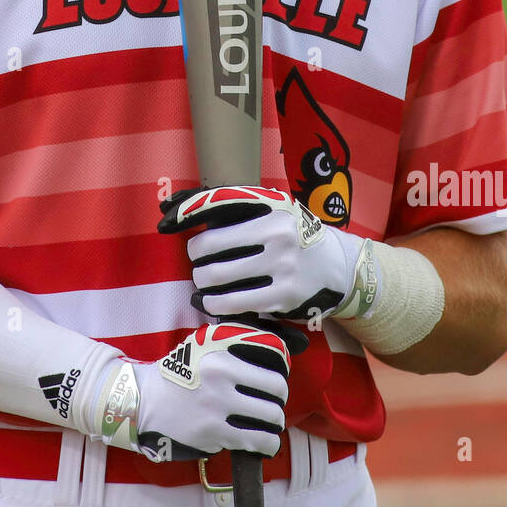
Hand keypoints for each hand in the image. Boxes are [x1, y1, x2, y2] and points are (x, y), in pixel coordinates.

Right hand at [134, 323, 289, 461]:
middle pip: (276, 395)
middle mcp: (222, 384)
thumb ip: (233, 343)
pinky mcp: (214, 435)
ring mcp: (218, 411)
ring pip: (270, 420)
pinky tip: (265, 443)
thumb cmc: (177, 373)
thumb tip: (271, 349)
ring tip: (270, 425)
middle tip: (273, 405)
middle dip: (279, 402)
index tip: (276, 387)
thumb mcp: (202, 346)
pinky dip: (267, 444)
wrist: (145, 402)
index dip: (280, 380)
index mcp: (221, 359)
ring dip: (275, 424)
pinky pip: (256, 441)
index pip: (272, 372)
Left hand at [159, 186, 372, 322]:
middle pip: (209, 247)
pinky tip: (210, 301)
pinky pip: (233, 304)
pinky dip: (214, 304)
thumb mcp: (275, 210)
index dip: (185, 215)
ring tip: (203, 282)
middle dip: (195, 258)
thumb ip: (235, 205)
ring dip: (201, 282)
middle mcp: (277, 235)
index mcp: (272, 208)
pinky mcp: (282, 297)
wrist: (339, 267)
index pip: (216, 206)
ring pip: (217, 278)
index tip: (167, 224)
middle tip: (198, 262)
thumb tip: (175, 203)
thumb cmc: (295, 234)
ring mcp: (281, 268)